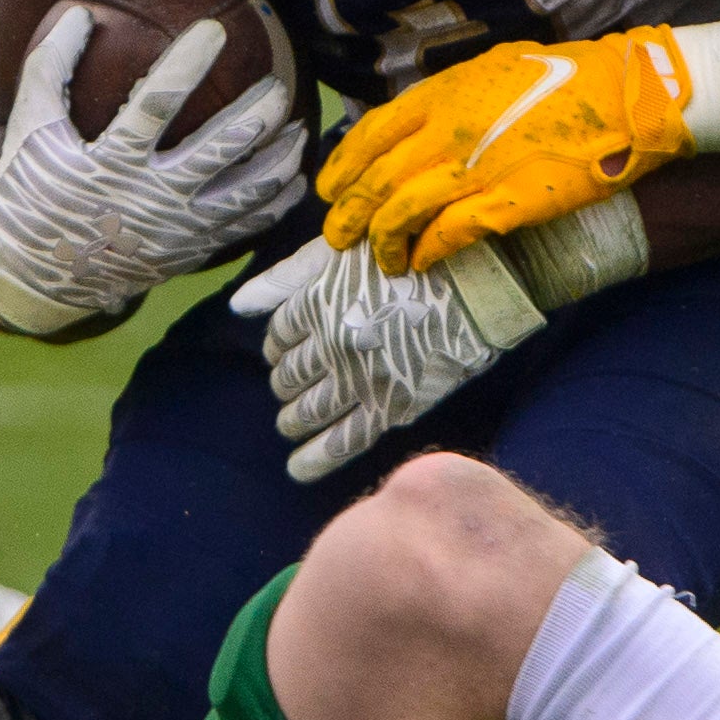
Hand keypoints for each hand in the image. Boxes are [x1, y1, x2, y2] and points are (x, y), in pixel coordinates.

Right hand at [0, 3, 310, 336]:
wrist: (36, 275)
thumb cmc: (33, 189)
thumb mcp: (31, 128)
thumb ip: (51, 67)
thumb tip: (80, 11)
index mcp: (109, 163)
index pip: (155, 104)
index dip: (186, 65)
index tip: (214, 29)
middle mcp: (149, 198)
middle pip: (219, 149)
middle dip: (257, 113)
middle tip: (279, 83)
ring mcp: (175, 230)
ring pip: (245, 192)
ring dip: (280, 157)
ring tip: (302, 126)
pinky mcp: (190, 252)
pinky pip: (246, 227)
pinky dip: (276, 202)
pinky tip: (294, 177)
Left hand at [235, 236, 544, 482]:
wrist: (484, 276)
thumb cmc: (414, 251)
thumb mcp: (345, 251)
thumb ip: (286, 278)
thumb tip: (236, 306)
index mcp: (318, 302)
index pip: (279, 335)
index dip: (278, 346)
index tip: (282, 351)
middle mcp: (332, 344)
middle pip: (290, 374)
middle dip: (284, 384)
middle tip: (286, 390)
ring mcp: (362, 377)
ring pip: (310, 409)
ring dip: (294, 420)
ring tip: (289, 424)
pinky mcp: (394, 405)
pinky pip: (345, 440)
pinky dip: (317, 457)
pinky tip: (297, 469)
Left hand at [317, 29, 699, 275]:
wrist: (627, 95)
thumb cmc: (567, 78)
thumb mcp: (494, 69)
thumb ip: (453, 96)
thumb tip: (423, 122)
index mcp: (443, 95)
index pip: (369, 135)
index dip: (342, 167)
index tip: (330, 190)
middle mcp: (448, 131)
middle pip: (376, 180)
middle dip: (348, 215)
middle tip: (337, 239)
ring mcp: (475, 168)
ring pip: (402, 212)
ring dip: (384, 242)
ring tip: (382, 261)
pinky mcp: (508, 203)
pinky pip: (450, 234)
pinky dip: (429, 252)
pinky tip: (423, 264)